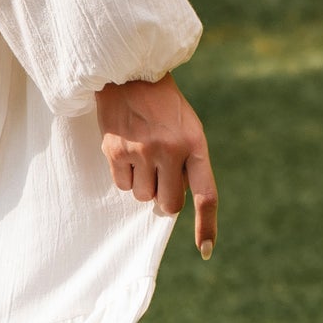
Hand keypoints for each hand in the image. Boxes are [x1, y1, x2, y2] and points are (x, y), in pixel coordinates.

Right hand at [94, 73, 217, 258]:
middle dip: (162, 197)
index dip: (206, 225)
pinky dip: (123, 174)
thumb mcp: (187, 128)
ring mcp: (142, 151)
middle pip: (167, 204)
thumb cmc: (161, 104)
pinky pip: (121, 184)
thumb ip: (187, 162)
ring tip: (140, 152)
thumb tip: (169, 204)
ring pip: (141, 196)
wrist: (128, 72)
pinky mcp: (115, 150)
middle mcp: (170, 150)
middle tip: (158, 174)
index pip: (206, 194)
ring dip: (141, 183)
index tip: (205, 251)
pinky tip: (125, 149)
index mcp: (195, 144)